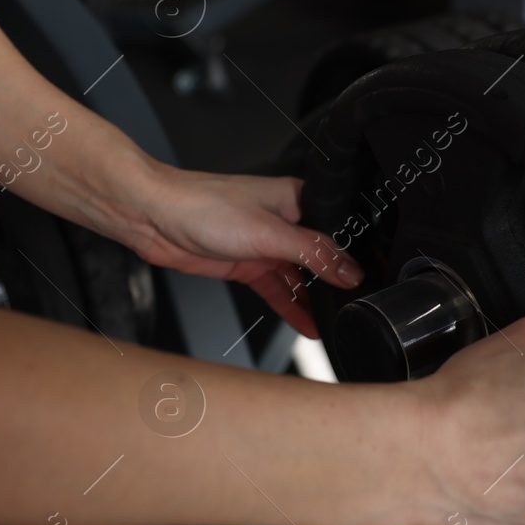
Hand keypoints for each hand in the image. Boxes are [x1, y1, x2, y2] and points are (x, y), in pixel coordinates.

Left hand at [98, 161, 363, 339]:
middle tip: (355, 309)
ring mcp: (265, 245)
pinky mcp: (247, 265)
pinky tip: (308, 325)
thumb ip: (313, 253)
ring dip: (314, 301)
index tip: (370, 282)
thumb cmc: (202, 205)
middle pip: (321, 258)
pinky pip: (278, 291)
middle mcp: (285, 221)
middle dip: (336, 283)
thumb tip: (350, 271)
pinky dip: (292, 308)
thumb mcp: (269, 232)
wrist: (153, 217)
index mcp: (297, 200)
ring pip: (300, 279)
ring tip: (336, 324)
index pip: (338, 230)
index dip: (355, 255)